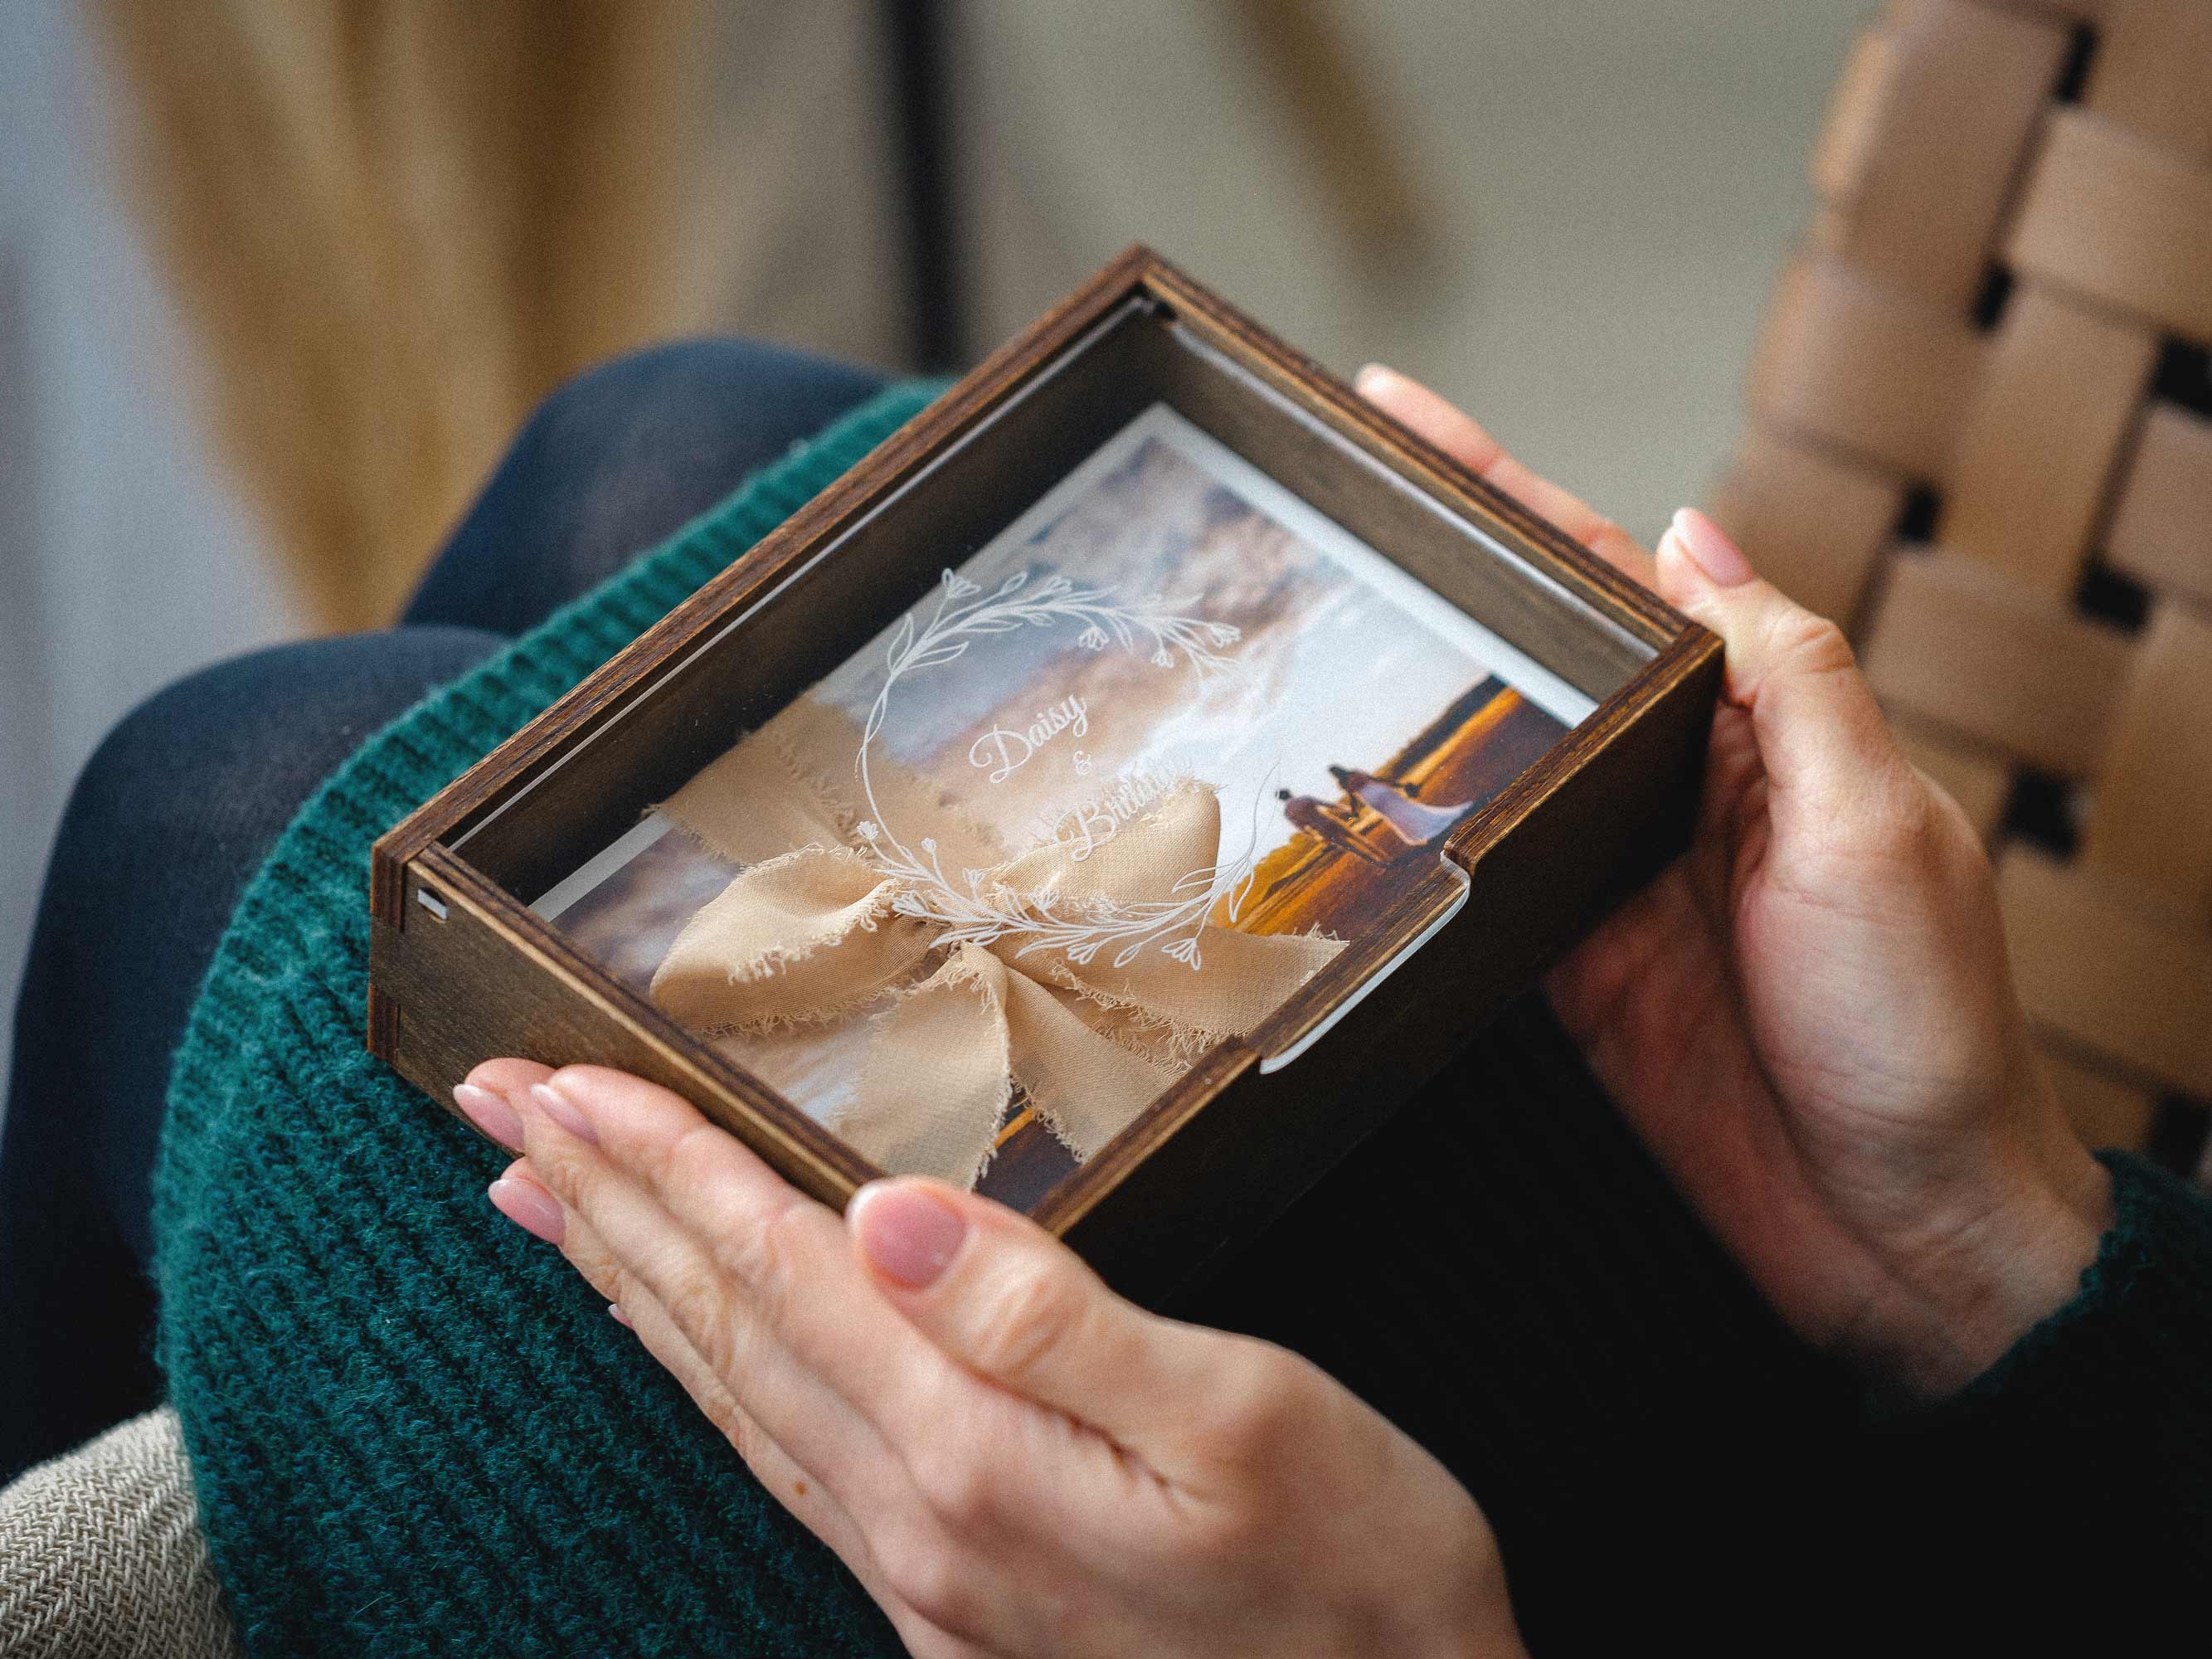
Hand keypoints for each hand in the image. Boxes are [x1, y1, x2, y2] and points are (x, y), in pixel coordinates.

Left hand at [454, 1061, 1526, 1658]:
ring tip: (546, 1203)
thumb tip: (885, 1215)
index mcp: (972, 1452)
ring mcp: (919, 1570)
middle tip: (500, 1107)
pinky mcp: (949, 1597)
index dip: (666, 1166)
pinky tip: (696, 1339)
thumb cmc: (1355, 1583)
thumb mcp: (1238, 1421)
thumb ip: (1048, 1320)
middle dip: (605, 1204)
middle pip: (720, 1327)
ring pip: (732, 1394)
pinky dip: (710, 1371)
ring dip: (633, 1283)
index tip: (565, 1082)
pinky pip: (782, 1454)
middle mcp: (914, 1517)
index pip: (779, 1271)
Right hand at [1357, 366, 2111, 1398]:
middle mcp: (1673, 789)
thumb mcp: (1876, 828)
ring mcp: (1607, 880)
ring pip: (1483, 755)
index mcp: (1756, 729)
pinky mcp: (1563, 973)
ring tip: (1296, 611)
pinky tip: (1330, 794)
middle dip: (1430, 563)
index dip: (1507, 488)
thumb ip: (1790, 681)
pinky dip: (1399, 838)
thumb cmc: (1926, 1034)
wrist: (1901, 1232)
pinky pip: (1467, 880)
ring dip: (1398, 687)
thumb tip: (1693, 537)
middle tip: (1318, 486)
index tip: (1406, 411)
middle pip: (1529, 650)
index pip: (1610, 579)